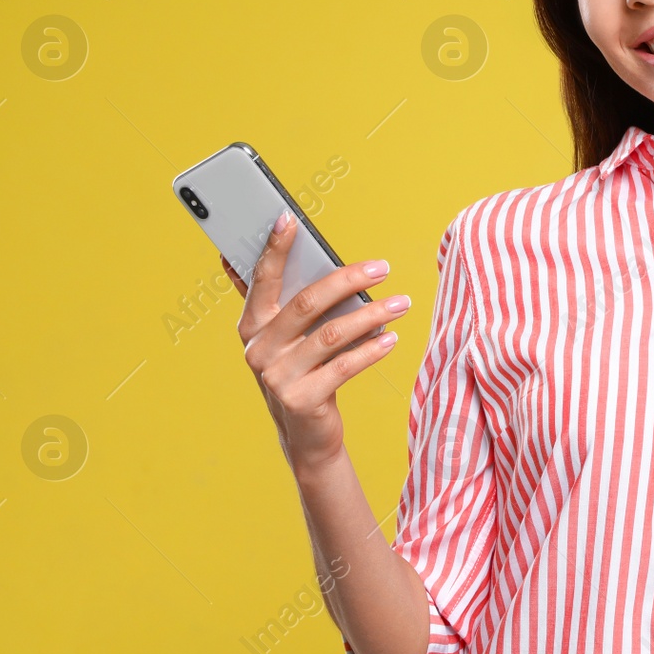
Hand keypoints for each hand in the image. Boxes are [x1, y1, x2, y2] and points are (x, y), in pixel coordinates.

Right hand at [221, 211, 412, 474]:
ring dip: (373, 314)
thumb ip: (288, 300)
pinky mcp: (300, 401)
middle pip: (307, 302)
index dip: (274, 248)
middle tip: (383, 267)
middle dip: (349, 279)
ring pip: (332, 333)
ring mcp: (276, 377)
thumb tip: (290, 246)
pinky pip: (344, 366)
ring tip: (402, 303)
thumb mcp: (288, 338)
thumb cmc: (303, 373)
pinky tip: (392, 338)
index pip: (262, 279)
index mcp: (251, 326)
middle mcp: (258, 349)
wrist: (306, 435)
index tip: (288, 218)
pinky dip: (372, 350)